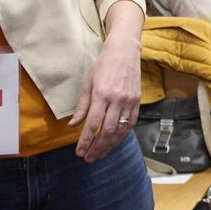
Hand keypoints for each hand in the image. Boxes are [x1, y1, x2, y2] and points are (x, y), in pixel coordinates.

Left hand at [70, 34, 142, 161]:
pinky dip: (122, 135)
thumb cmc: (103, 65)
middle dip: (97, 147)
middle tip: (89, 158)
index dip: (86, 141)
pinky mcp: (137, 101)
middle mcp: (116, 100)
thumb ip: (82, 106)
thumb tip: (73, 125)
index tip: (80, 152)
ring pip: (120, 130)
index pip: (93, 124)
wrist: (124, 51)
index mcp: (101, 94)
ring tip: (100, 154)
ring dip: (110, 145)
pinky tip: (115, 142)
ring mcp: (129, 101)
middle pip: (107, 131)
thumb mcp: (88, 83)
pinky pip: (130, 124)